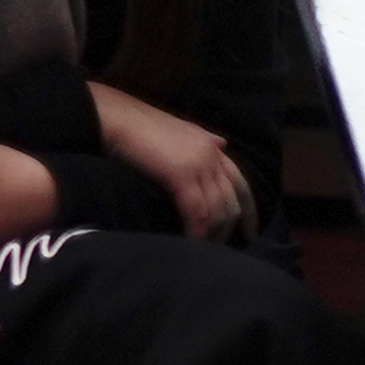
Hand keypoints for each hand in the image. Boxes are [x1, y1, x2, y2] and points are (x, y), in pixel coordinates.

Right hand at [88, 85, 249, 240]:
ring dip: (213, 232)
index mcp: (211, 145)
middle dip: (231, 227)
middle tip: (224, 247)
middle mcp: (211, 155)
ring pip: (216, 208)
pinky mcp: (181, 175)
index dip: (249, 209)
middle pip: (231, 200)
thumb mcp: (178, 128)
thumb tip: (223, 144)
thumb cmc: (137, 122)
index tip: (250, 231)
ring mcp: (198, 164)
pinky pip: (197, 210)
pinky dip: (197, 228)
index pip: (240, 183)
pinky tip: (193, 239)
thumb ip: (202, 139)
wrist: (114, 116)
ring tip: (205, 248)